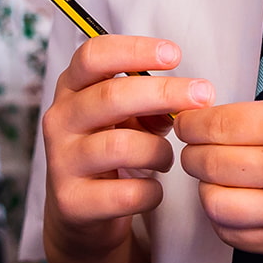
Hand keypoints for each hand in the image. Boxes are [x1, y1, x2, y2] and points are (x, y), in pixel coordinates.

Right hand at [40, 36, 215, 262]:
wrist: (81, 213)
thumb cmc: (109, 152)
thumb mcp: (125, 118)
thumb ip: (149, 103)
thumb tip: (187, 98)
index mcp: (71, 90)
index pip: (92, 56)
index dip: (133, 50)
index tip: (174, 54)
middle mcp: (60, 120)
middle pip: (111, 95)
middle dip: (164, 92)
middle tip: (202, 96)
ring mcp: (62, 162)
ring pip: (120, 145)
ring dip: (158, 151)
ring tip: (167, 159)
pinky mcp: (72, 201)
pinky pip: (126, 193)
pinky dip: (151, 192)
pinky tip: (152, 190)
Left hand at [173, 101, 262, 262]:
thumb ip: (261, 120)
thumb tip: (207, 121)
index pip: (213, 125)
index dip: (191, 123)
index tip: (189, 124)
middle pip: (205, 163)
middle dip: (194, 153)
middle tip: (201, 150)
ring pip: (212, 202)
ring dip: (206, 189)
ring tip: (220, 179)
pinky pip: (232, 234)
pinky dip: (224, 219)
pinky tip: (237, 205)